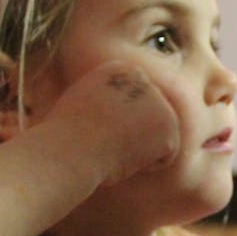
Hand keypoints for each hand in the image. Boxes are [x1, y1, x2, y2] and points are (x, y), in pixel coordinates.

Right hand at [41, 60, 179, 184]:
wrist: (70, 150)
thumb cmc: (67, 138)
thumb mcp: (83, 103)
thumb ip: (109, 99)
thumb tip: (123, 115)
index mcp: (119, 70)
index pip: (134, 106)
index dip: (116, 126)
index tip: (95, 129)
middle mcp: (144, 79)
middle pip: (148, 122)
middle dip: (131, 138)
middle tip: (103, 141)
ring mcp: (159, 101)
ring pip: (157, 139)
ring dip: (138, 151)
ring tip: (112, 146)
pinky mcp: (169, 125)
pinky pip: (165, 156)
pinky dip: (147, 165)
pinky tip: (125, 154)